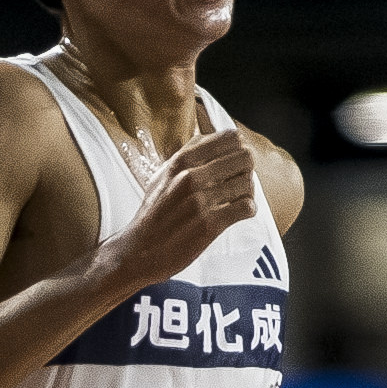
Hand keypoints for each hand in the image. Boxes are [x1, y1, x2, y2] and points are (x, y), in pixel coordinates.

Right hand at [99, 127, 259, 293]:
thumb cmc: (152, 214)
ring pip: (248, 182)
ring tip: (238, 201)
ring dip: (248, 192)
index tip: (234, 163)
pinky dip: (248, 210)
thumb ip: (185, 155)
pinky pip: (246, 208)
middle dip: (247, 170)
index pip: (230, 138)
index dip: (238, 149)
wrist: (138, 251)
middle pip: (245, 158)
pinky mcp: (210, 224)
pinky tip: (238, 214)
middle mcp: (191, 176)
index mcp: (181, 161)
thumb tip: (209, 136)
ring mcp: (201, 201)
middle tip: (238, 183)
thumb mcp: (162, 176)